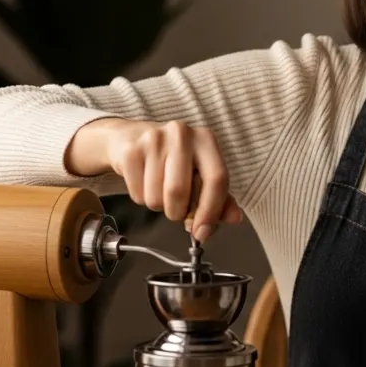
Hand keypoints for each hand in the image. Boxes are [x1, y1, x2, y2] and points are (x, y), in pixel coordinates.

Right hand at [66, 118, 243, 240]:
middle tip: (176, 209)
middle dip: (177, 212)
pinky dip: (142, 198)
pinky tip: (144, 182)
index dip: (210, 211)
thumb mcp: (201, 174)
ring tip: (159, 189)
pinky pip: (138, 194)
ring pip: (156, 197)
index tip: (202, 231)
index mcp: (206, 140)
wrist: (132, 139)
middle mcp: (182, 134)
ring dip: (159, 206)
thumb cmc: (173, 160)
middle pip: (180, 191)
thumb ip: (221, 199)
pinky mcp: (130, 150)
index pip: (217, 179)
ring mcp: (154, 140)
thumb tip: (234, 218)